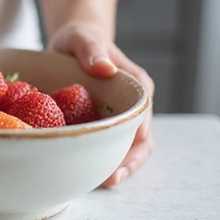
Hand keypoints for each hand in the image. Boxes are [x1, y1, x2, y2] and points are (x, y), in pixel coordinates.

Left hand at [47, 21, 154, 187]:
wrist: (76, 42)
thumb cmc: (80, 38)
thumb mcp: (82, 38)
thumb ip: (92, 50)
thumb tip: (105, 69)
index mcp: (136, 84)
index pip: (143, 114)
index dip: (135, 136)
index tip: (124, 152)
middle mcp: (135, 104)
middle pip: (142, 138)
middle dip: (131, 160)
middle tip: (111, 178)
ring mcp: (123, 117)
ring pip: (131, 147)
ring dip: (122, 166)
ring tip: (104, 182)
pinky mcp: (108, 124)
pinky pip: (112, 145)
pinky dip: (106, 159)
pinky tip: (91, 172)